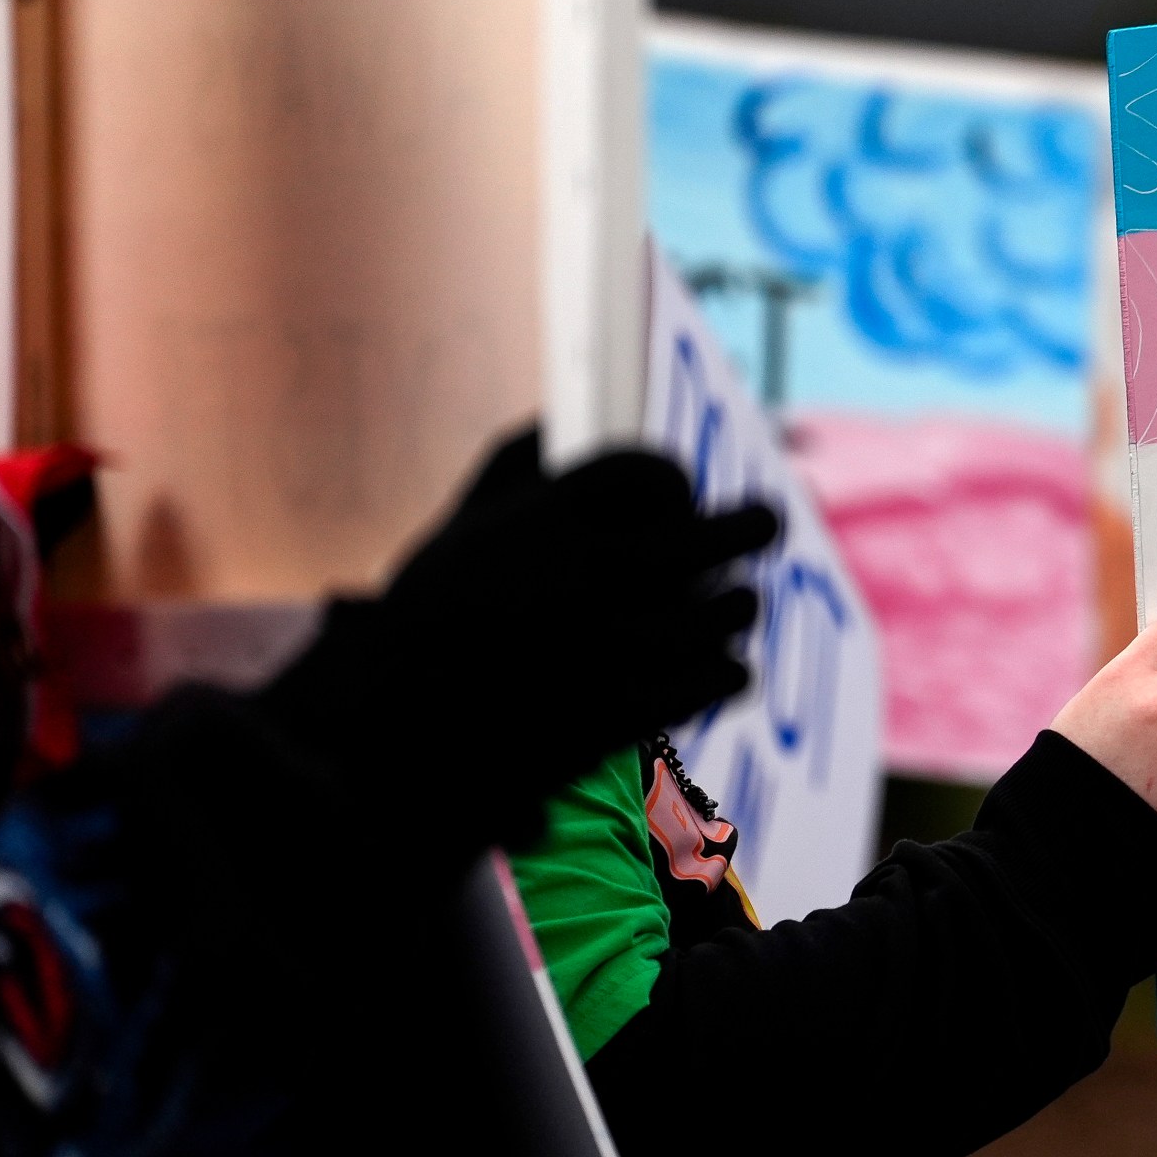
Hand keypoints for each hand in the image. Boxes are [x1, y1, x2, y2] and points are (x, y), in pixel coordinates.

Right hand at [265, 428, 777, 838]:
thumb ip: (513, 463)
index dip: (676, 481)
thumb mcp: (458, 528)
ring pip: (730, 608)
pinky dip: (725, 670)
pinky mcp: (633, 711)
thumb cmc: (424, 627)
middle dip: (752, 526)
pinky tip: (717, 666)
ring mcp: (616, 643)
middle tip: (766, 525)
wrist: (391, 740)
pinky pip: (722, 674)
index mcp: (545, 518)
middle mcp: (589, 572)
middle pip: (723, 532)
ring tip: (733, 606)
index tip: (682, 494)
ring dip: (734, 606)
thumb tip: (562, 416)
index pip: (654, 470)